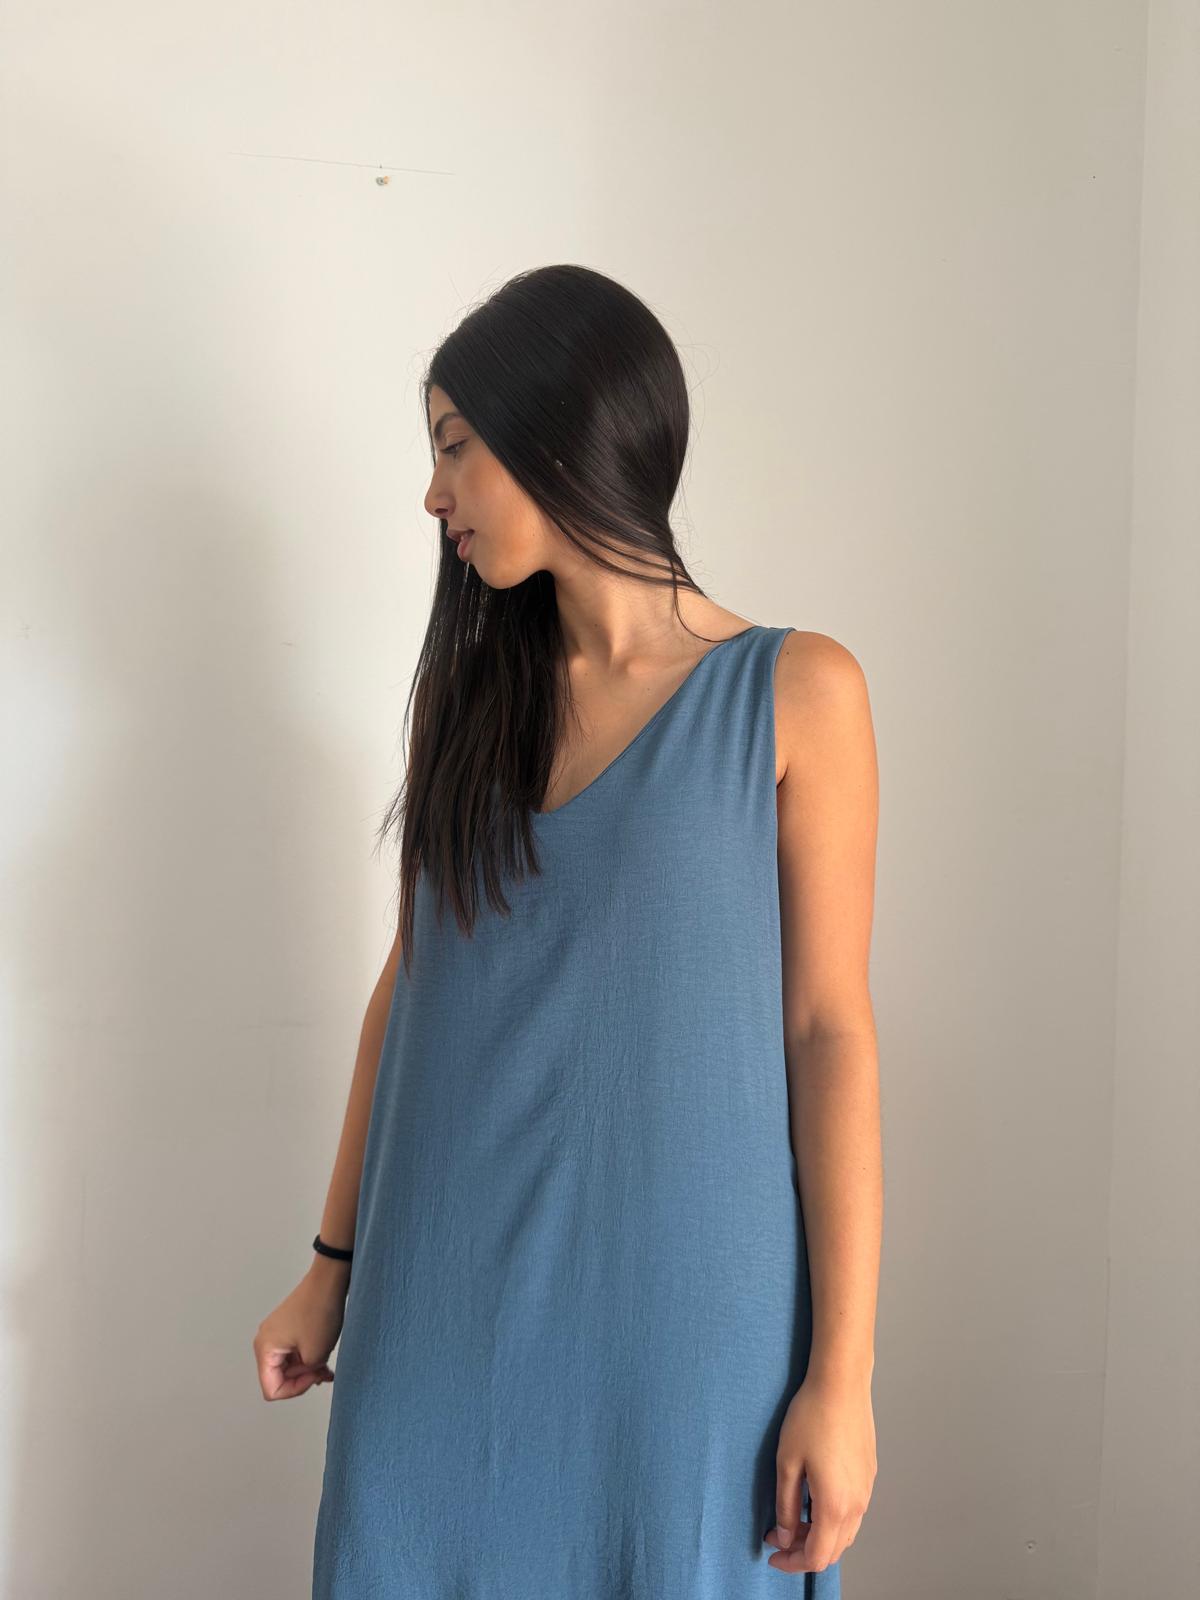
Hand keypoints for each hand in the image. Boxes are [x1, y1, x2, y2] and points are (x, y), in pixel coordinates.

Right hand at [253, 1259, 349, 1400]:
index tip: (312, 1376)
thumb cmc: (320, 1310)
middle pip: (279, 1377)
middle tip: (322, 1371)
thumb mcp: (315, 1355)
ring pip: (289, 1366)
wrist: (329, 1280)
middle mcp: (266, 1340)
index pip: (272, 1389)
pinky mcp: (288, 1328)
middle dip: (303, 1378)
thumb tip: (304, 1373)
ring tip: (326, 1367)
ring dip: (308, 1370)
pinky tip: (324, 1361)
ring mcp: (276, 1333)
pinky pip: (294, 1353)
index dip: (294, 1390)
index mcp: (264, 1348)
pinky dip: (308, 1359)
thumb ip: (306, 1375)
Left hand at [763, 1369, 876, 1573]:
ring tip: (794, 1518)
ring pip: (845, 1533)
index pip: (816, 1557)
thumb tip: (786, 1537)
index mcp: (835, 1505)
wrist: (841, 1384)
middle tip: (779, 1535)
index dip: (792, 1563)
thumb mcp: (787, 1462)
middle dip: (804, 1551)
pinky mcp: (869, 1475)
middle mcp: (857, 1504)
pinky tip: (814, 1498)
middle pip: (833, 1550)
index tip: (772, 1554)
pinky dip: (833, 1519)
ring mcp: (867, 1489)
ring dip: (820, 1535)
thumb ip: (786, 1506)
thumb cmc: (811, 1417)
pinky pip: (853, 1512)